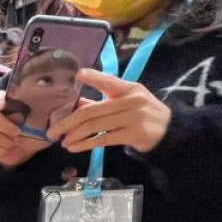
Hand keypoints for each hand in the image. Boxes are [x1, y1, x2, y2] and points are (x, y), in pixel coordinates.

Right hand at [0, 93, 51, 168]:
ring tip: (16, 143)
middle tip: (18, 133)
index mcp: (11, 103)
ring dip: (6, 140)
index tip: (2, 105)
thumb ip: (44, 112)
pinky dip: (1, 150)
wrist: (30, 148)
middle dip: (5, 126)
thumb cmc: (38, 132)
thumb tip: (48, 105)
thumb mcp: (45, 121)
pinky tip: (10, 149)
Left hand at [48, 69, 172, 153]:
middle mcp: (132, 100)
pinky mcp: (134, 134)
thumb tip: (77, 104)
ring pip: (96, 126)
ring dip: (74, 135)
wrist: (169, 131)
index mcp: (129, 88)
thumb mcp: (126, 102)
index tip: (78, 74)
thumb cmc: (142, 114)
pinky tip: (74, 147)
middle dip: (68, 122)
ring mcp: (134, 117)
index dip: (94, 77)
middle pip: (92, 111)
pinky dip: (86, 144)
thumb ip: (104, 103)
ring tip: (62, 141)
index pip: (109, 81)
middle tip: (52, 131)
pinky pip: (104, 139)